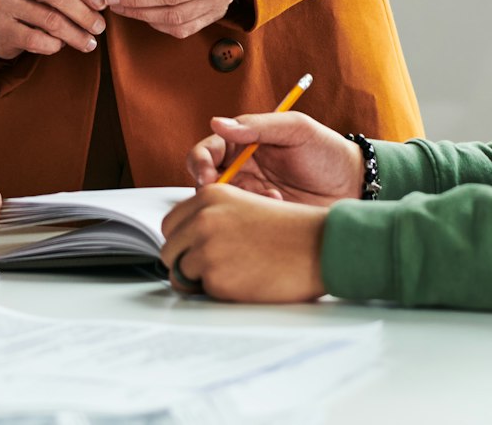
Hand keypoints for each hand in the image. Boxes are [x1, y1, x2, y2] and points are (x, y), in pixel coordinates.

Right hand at [0, 0, 106, 59]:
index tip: (102, 2)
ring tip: (89, 42)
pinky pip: (34, 39)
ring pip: (48, 18)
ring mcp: (4, 1)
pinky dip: (53, 45)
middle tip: (100, 27)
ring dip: (74, 34)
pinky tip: (61, 46)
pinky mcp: (0, 27)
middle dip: (83, 12)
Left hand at [158, 184, 326, 302]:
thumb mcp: (247, 206)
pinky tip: (244, 284)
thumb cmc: (293, 231)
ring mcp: (206, 248)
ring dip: (200, 279)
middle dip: (185, 261)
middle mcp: (203, 219)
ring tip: (234, 276)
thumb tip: (188, 241)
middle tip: (213, 269)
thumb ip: (215, 217)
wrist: (322, 248)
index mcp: (211, 196)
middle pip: (169, 249)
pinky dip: (218, 293)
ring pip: (180, 273)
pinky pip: (201, 292)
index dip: (184, 241)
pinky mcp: (215, 277)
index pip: (172, 224)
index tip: (196, 250)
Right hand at [186, 111, 361, 203]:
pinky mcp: (262, 215)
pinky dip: (255, 215)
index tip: (207, 176)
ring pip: (223, 203)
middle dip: (211, 190)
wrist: (355, 185)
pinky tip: (280, 206)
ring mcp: (252, 194)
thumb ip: (257, 126)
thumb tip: (217, 123)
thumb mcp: (296, 130)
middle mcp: (242, 168)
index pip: (207, 150)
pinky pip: (244, 219)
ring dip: (240, 201)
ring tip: (271, 196)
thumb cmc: (326, 151)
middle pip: (206, 181)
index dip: (199, 163)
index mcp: (244, 142)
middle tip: (228, 195)